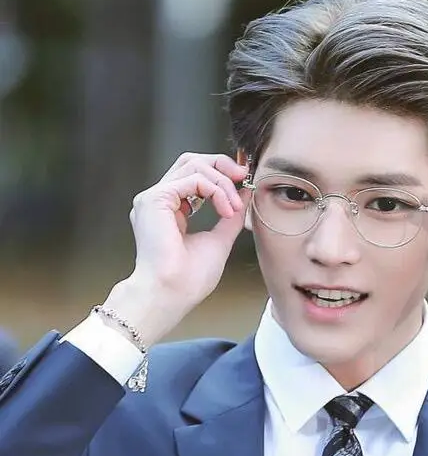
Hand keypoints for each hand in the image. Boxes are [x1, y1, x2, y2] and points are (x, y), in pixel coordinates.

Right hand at [103, 153, 248, 344]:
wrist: (172, 294)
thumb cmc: (189, 279)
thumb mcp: (220, 239)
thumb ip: (231, 215)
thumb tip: (245, 193)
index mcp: (170, 211)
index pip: (194, 175)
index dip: (220, 172)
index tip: (243, 180)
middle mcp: (159, 201)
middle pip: (191, 161)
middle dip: (221, 164)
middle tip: (243, 176)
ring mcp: (154, 198)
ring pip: (193, 165)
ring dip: (223, 183)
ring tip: (233, 208)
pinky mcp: (154, 199)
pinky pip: (192, 179)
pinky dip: (215, 189)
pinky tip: (225, 209)